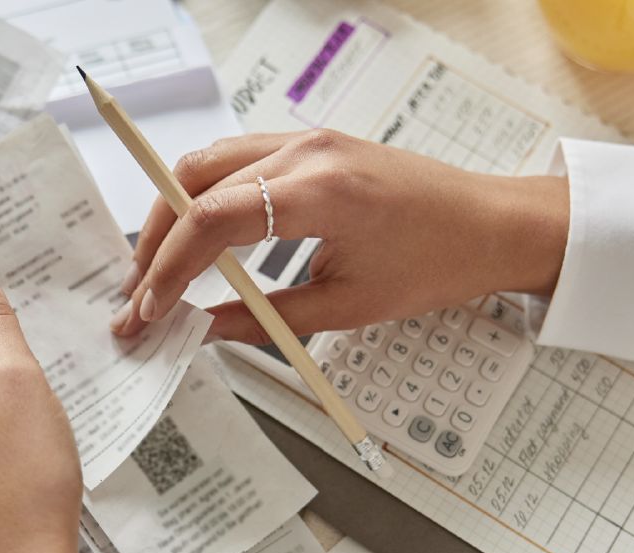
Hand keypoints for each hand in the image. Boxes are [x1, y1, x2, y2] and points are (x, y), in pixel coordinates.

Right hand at [110, 129, 569, 343]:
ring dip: (173, 212)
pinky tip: (197, 233)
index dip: (168, 267)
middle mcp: (306, 153)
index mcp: (320, 192)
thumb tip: (204, 330)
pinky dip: (204, 195)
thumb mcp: (348, 307)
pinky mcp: (311, 145)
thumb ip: (265, 318)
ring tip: (157, 265)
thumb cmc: (438, 263)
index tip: (149, 308)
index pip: (211, 220)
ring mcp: (307, 141)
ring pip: (208, 162)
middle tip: (139, 291)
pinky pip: (237, 160)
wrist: (494, 224)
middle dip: (155, 239)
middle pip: (195, 181)